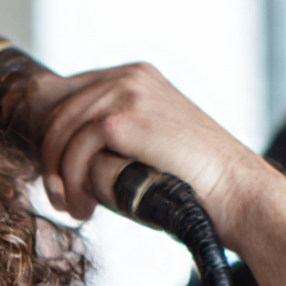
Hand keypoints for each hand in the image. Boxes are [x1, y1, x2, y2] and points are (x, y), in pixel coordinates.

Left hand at [37, 61, 285, 285]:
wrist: (234, 192)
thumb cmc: (190, 179)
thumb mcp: (142, 146)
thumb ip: (107, 137)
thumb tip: (56, 153)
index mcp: (134, 77)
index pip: (67, 97)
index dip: (51, 139)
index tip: (56, 176)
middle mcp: (129, 76)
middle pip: (57, 116)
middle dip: (51, 163)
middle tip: (62, 200)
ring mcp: (127, 92)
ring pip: (60, 134)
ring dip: (60, 179)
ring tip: (76, 208)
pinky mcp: (125, 118)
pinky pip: (74, 150)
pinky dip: (73, 183)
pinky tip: (87, 206)